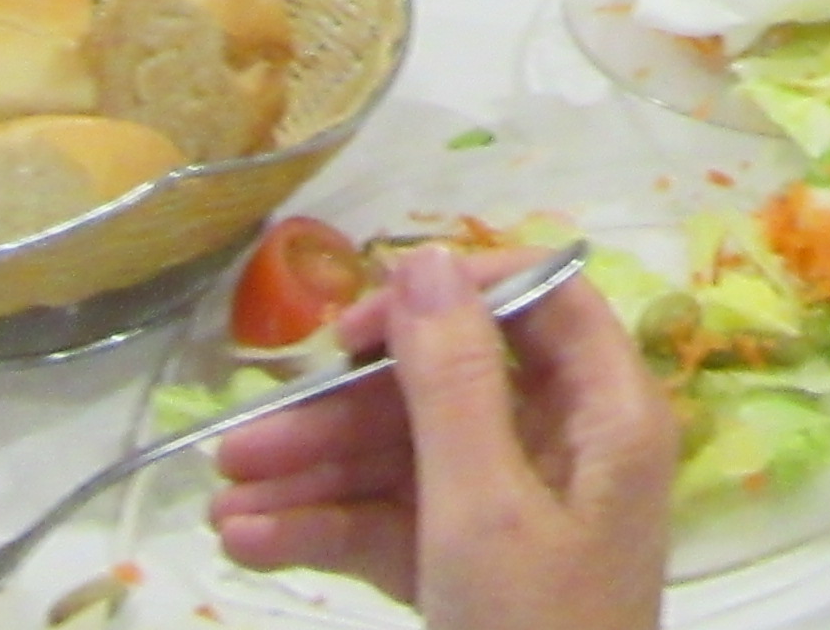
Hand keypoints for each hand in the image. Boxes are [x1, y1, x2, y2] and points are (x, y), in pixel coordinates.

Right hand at [208, 243, 673, 629]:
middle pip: (449, 389)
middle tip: (244, 440)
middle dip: (342, 413)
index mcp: (607, 413)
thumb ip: (451, 381)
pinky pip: (400, 526)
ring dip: (316, 476)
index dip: (449, 296)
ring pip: (409, 461)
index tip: (359, 325)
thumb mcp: (483, 506)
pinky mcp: (473, 573)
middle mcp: (567, 448)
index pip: (538, 301)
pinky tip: (249, 544)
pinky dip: (330, 531)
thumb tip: (430, 256)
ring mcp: (518, 513)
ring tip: (223, 499)